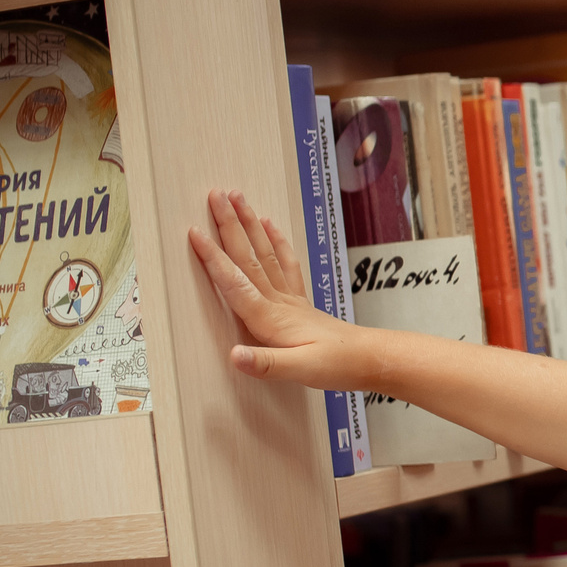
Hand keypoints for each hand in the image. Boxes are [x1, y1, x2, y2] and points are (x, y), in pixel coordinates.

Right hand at [188, 188, 370, 389]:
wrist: (370, 359)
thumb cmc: (337, 365)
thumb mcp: (300, 371)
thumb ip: (265, 364)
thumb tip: (234, 355)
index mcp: (271, 319)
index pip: (236, 283)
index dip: (213, 258)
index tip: (195, 232)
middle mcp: (278, 302)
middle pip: (248, 257)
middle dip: (229, 225)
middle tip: (215, 195)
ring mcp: (290, 299)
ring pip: (264, 254)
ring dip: (249, 225)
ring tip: (237, 198)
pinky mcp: (300, 302)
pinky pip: (286, 264)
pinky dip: (276, 242)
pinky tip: (270, 225)